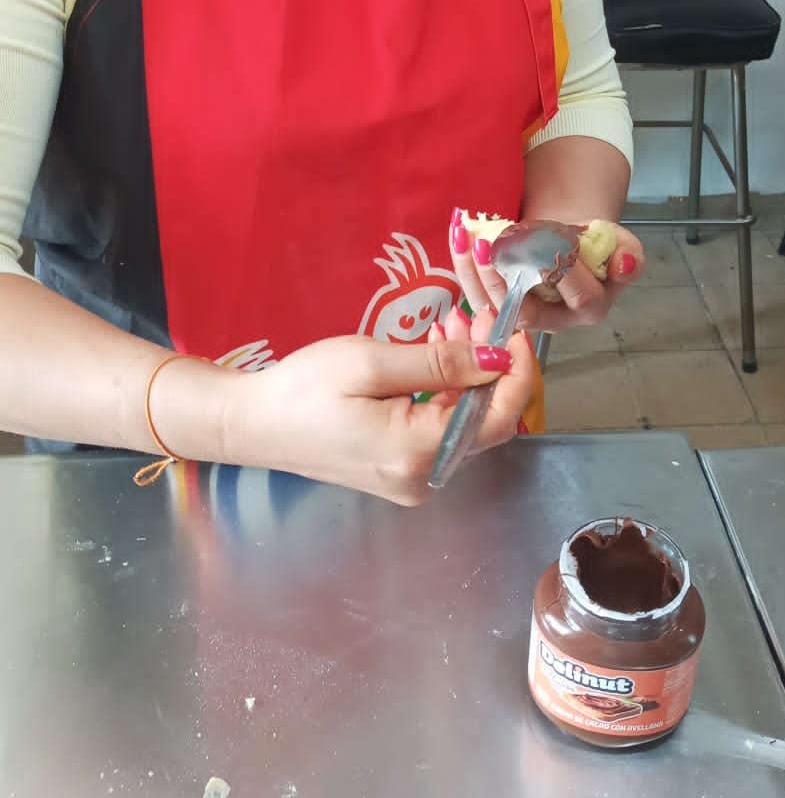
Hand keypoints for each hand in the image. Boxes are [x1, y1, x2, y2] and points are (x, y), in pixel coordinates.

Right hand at [224, 315, 533, 505]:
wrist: (253, 423)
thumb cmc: (304, 388)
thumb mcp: (371, 361)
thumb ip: (440, 363)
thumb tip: (497, 361)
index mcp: (417, 452)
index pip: (498, 419)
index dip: (517, 375)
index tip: (514, 331)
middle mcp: (423, 477)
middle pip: (484, 422)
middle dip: (490, 367)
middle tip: (477, 317)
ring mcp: (411, 480)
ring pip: (463, 424)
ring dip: (468, 375)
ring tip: (453, 326)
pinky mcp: (399, 472)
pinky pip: (440, 431)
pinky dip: (447, 392)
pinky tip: (435, 355)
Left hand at [450, 216, 644, 332]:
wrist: (564, 237)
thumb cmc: (590, 242)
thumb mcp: (617, 243)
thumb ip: (628, 255)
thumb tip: (624, 263)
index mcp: (589, 308)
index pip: (579, 297)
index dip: (565, 273)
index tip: (550, 243)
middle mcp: (553, 320)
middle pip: (526, 309)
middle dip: (504, 277)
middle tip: (488, 246)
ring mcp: (521, 315)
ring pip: (494, 303)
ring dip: (476, 271)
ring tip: (469, 239)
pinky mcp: (495, 304)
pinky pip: (476, 291)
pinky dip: (464, 265)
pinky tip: (458, 237)